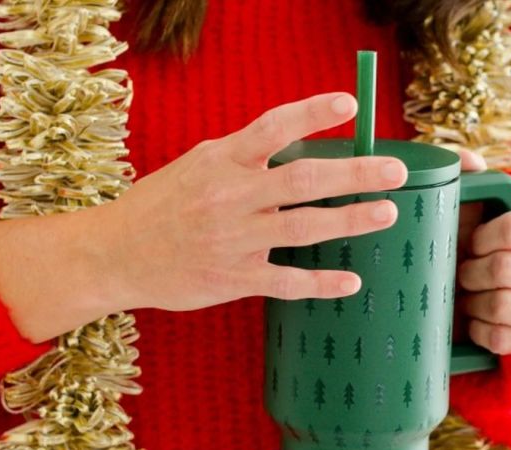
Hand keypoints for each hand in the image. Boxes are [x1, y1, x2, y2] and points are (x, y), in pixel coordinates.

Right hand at [102, 92, 405, 312]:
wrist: (115, 254)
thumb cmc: (160, 206)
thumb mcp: (195, 166)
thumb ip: (242, 158)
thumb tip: (294, 146)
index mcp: (221, 161)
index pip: (273, 128)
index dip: (313, 114)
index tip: (349, 105)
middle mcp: (230, 197)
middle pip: (303, 180)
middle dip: (354, 174)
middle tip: (395, 170)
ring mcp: (234, 240)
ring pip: (303, 228)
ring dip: (350, 220)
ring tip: (387, 212)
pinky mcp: (234, 278)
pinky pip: (286, 281)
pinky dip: (321, 282)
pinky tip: (350, 281)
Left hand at [454, 149, 510, 354]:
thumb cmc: (507, 251)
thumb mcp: (501, 216)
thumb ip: (479, 184)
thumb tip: (467, 161)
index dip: (483, 237)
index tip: (473, 242)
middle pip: (503, 269)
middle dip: (471, 272)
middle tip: (463, 272)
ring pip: (500, 306)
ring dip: (473, 302)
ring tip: (468, 295)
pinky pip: (499, 339)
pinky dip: (478, 329)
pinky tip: (476, 318)